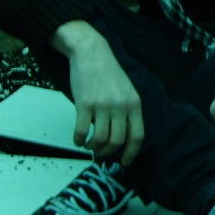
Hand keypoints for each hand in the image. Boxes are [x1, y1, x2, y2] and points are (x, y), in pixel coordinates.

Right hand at [51, 21, 144, 164]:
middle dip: (107, 151)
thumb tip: (123, 135)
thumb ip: (127, 110)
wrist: (91, 52)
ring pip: (100, 139)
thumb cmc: (107, 71)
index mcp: (134, 103)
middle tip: (100, 151)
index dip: (131, 153)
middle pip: (117, 141)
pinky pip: (82, 131)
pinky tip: (78, 139)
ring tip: (88, 144)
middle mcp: (120, 106)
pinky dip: (79, 140)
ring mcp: (103, 105)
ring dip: (93, 146)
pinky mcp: (85, 104)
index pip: (137, 135)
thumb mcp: (126, 89)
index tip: (124, 161)